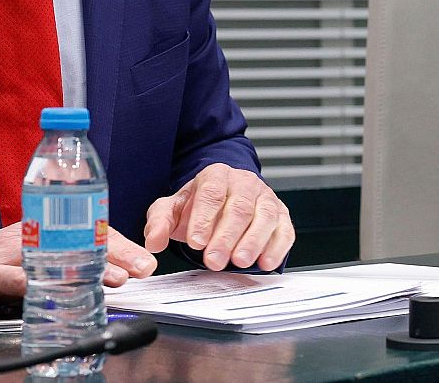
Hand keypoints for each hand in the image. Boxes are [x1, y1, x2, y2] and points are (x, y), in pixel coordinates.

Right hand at [0, 223, 156, 316]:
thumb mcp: (33, 260)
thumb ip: (65, 263)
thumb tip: (109, 274)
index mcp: (45, 230)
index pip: (88, 231)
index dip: (119, 244)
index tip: (145, 260)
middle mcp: (32, 234)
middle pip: (80, 239)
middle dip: (115, 253)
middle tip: (141, 268)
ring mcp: (10, 251)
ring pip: (55, 255)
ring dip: (87, 267)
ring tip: (114, 278)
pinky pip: (15, 276)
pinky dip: (35, 282)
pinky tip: (55, 289)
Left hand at [143, 164, 293, 271]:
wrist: (224, 197)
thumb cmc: (199, 205)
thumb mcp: (173, 208)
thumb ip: (160, 222)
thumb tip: (154, 242)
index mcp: (216, 176)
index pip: (211, 193)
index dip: (204, 218)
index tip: (196, 242)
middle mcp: (245, 183)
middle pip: (240, 207)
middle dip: (227, 236)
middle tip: (215, 260)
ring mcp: (266, 198)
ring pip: (266, 216)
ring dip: (254, 241)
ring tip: (240, 261)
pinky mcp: (282, 215)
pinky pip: (285, 229)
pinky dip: (277, 247)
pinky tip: (266, 262)